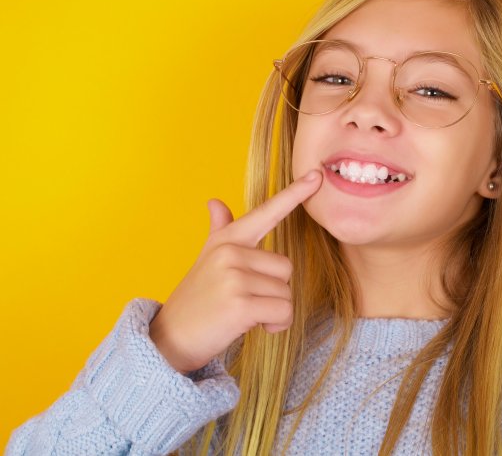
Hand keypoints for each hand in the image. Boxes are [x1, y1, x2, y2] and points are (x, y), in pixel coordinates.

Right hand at [148, 169, 322, 373]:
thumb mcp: (207, 260)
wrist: (170, 338)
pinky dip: (275, 325)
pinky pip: (283, 311)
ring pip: (286, 292)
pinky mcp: (240, 304)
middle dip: (274, 292)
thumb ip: (219, 231)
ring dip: (274, 311)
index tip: (317, 176)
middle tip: (245, 302)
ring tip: (245, 316)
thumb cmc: (197, 300)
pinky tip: (252, 327)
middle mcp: (231, 252)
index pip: (266, 212)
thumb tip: (215, 202)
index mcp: (228, 239)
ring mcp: (234, 277)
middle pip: (286, 268)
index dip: (295, 193)